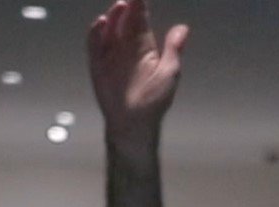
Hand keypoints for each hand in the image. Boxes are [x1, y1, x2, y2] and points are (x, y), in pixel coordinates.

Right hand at [87, 0, 188, 142]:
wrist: (134, 124)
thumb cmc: (154, 101)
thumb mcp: (169, 73)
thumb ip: (173, 49)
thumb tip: (183, 28)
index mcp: (144, 47)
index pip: (141, 21)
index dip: (141, 6)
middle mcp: (126, 47)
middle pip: (125, 21)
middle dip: (127, 7)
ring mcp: (111, 55)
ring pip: (110, 29)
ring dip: (114, 17)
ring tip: (120, 5)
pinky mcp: (98, 65)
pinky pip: (95, 45)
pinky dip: (96, 34)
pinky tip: (101, 23)